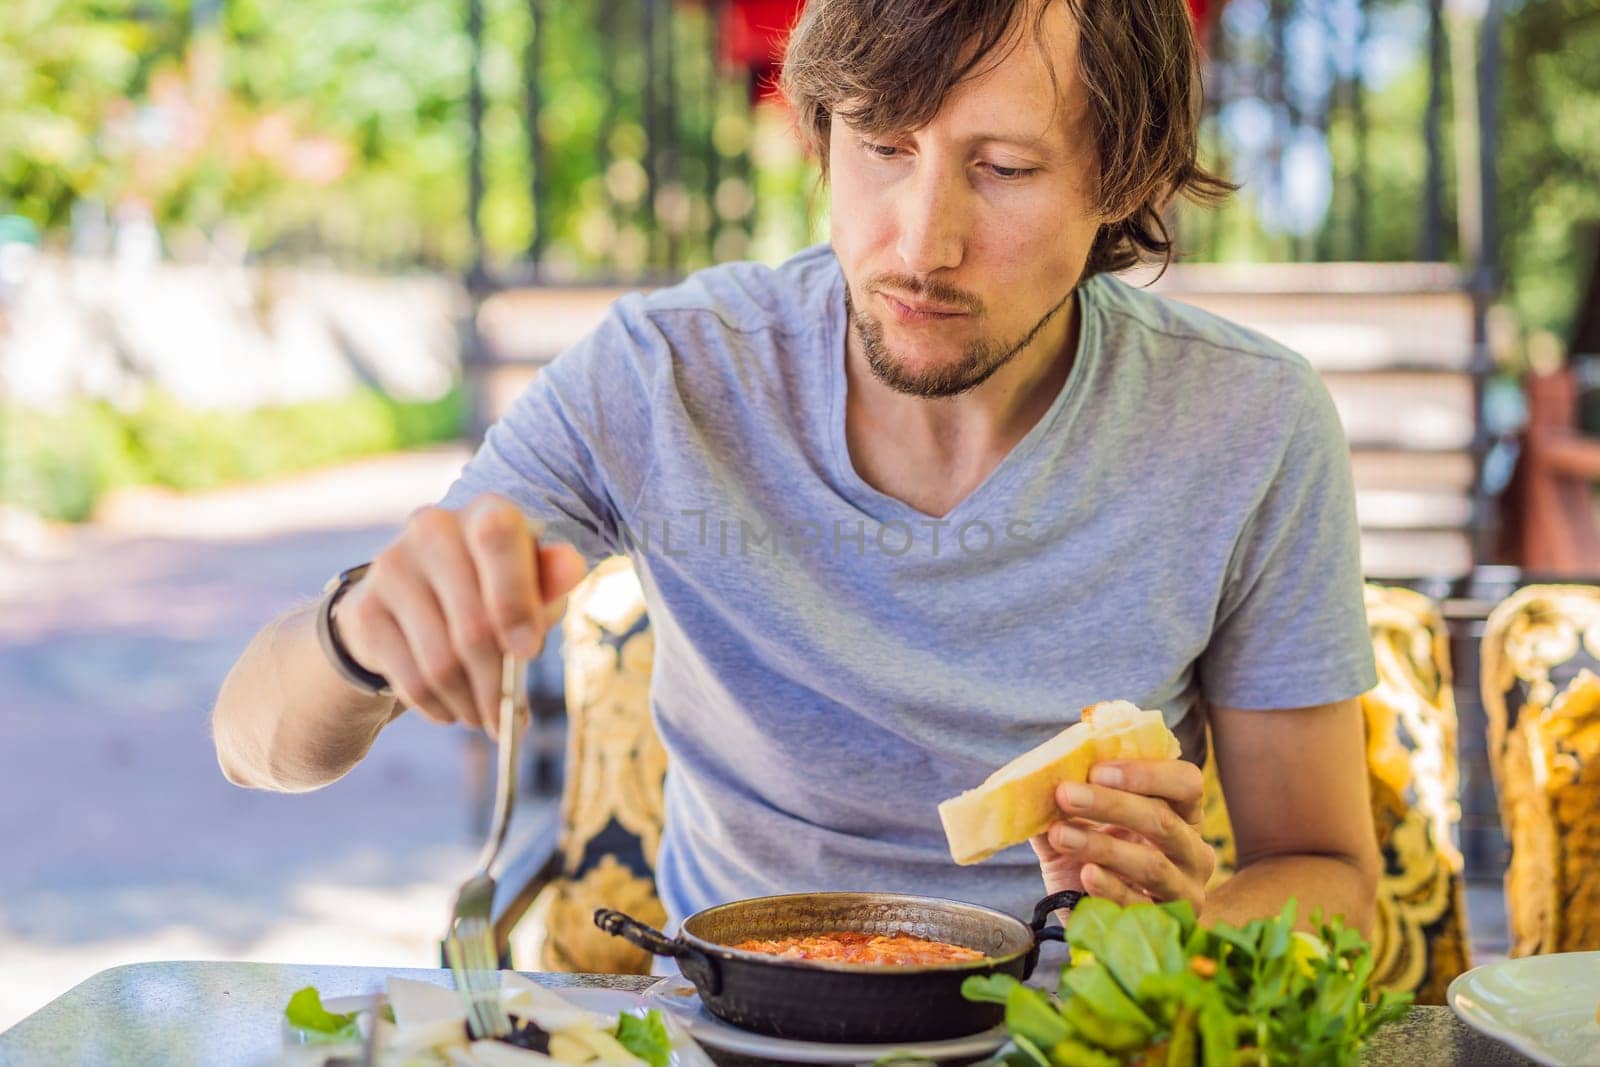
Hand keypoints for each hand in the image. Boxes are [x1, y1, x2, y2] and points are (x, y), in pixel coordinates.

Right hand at [335, 494, 588, 736]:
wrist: (414, 595)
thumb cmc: (494, 588)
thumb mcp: (531, 583)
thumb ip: (551, 580)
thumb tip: (571, 565)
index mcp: (486, 512)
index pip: (498, 539)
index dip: (515, 599)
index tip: (529, 652)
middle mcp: (433, 527)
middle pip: (473, 625)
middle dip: (496, 684)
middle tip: (506, 718)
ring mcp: (392, 566)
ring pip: (441, 662)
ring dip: (469, 703)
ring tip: (483, 717)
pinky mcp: (364, 608)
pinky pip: (410, 679)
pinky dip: (437, 706)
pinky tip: (450, 710)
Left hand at [1031, 758, 1214, 912]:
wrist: (1103, 924)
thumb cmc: (1095, 863)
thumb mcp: (1081, 828)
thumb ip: (1063, 805)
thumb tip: (1032, 779)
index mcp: (1182, 815)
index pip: (1185, 783)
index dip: (1145, 773)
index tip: (1096, 770)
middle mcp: (1192, 852)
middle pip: (1163, 820)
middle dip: (1111, 804)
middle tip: (1065, 794)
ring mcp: (1184, 892)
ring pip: (1152, 864)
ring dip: (1102, 846)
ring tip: (1060, 835)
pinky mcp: (1164, 926)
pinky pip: (1139, 905)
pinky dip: (1111, 888)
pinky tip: (1086, 873)